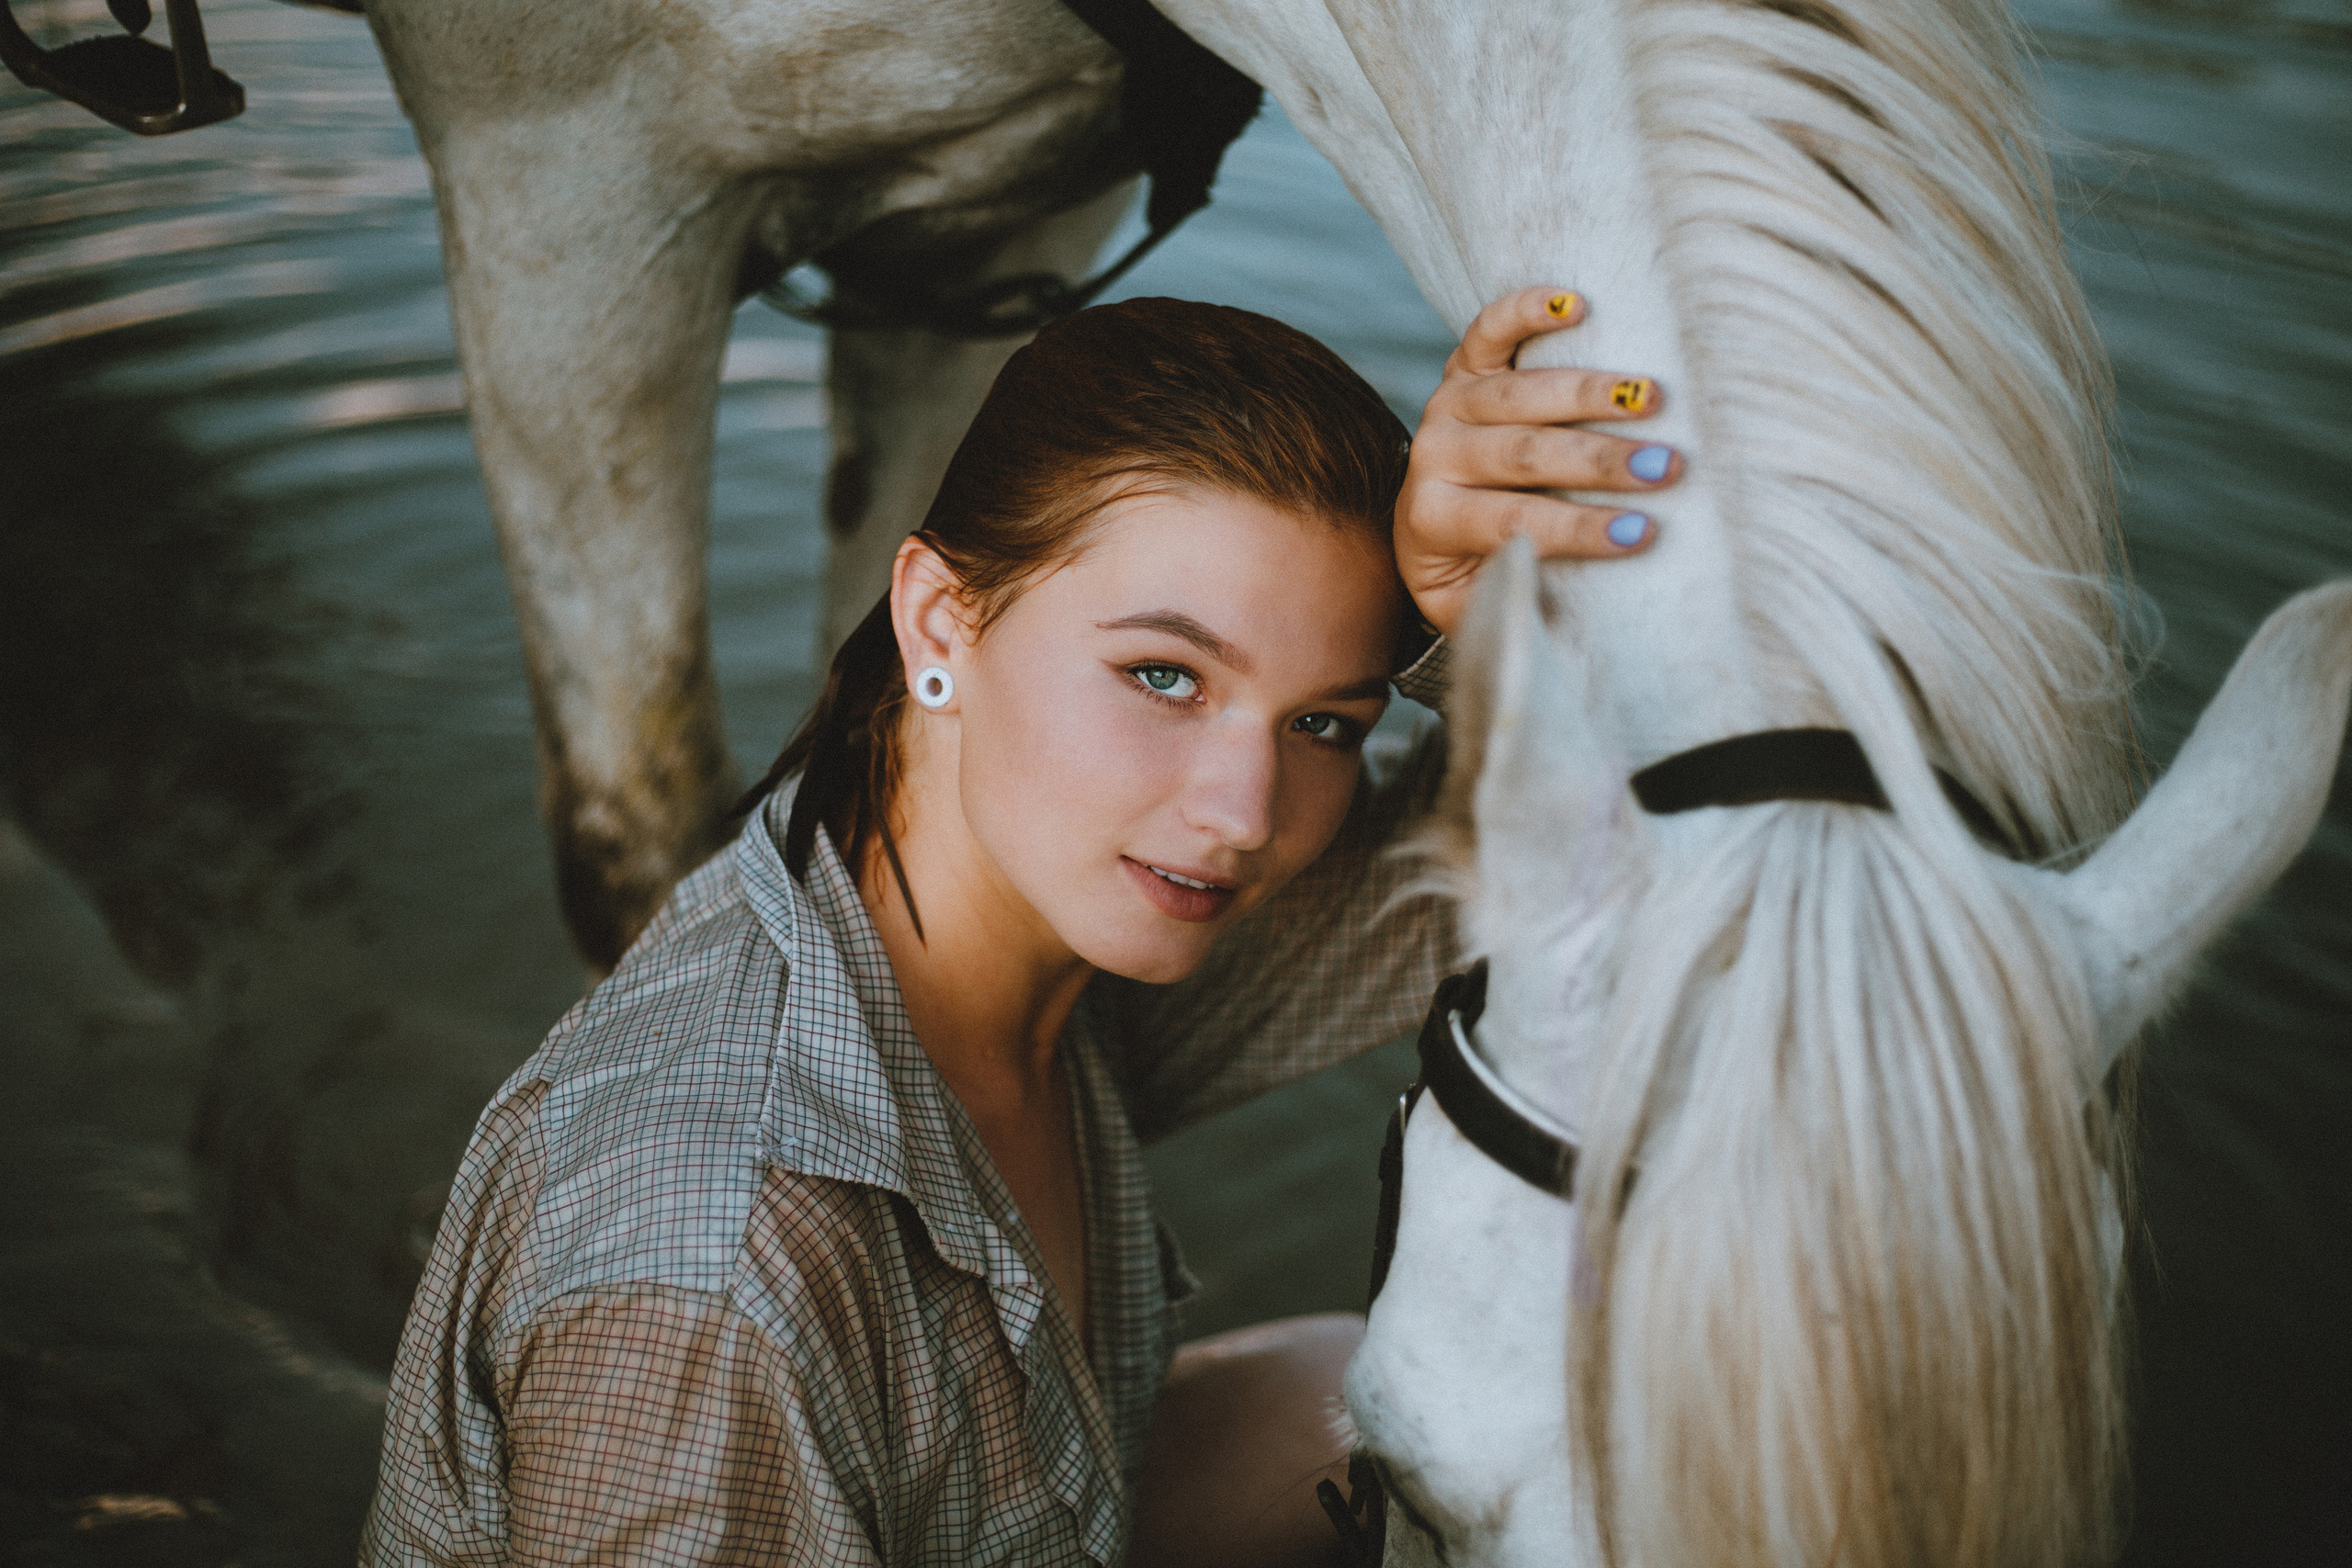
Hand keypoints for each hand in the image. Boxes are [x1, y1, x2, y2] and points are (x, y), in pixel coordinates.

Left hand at [1396, 286, 1680, 638]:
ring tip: (1655, 397)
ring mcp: (1446, 405)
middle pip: (1523, 455)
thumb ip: (1512, 610)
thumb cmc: (1471, 572)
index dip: (1580, 530)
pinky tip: (1575, 303)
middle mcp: (1432, 457)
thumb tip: (1571, 638)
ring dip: (1591, 394)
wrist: (1422, 524)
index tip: (1643, 534)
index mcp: (1432, 522)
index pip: (1515, 523)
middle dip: (1600, 463)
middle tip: (1670, 467)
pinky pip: (1489, 331)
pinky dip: (1527, 311)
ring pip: (1518, 395)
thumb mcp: (1477, 608)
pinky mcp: (1461, 367)